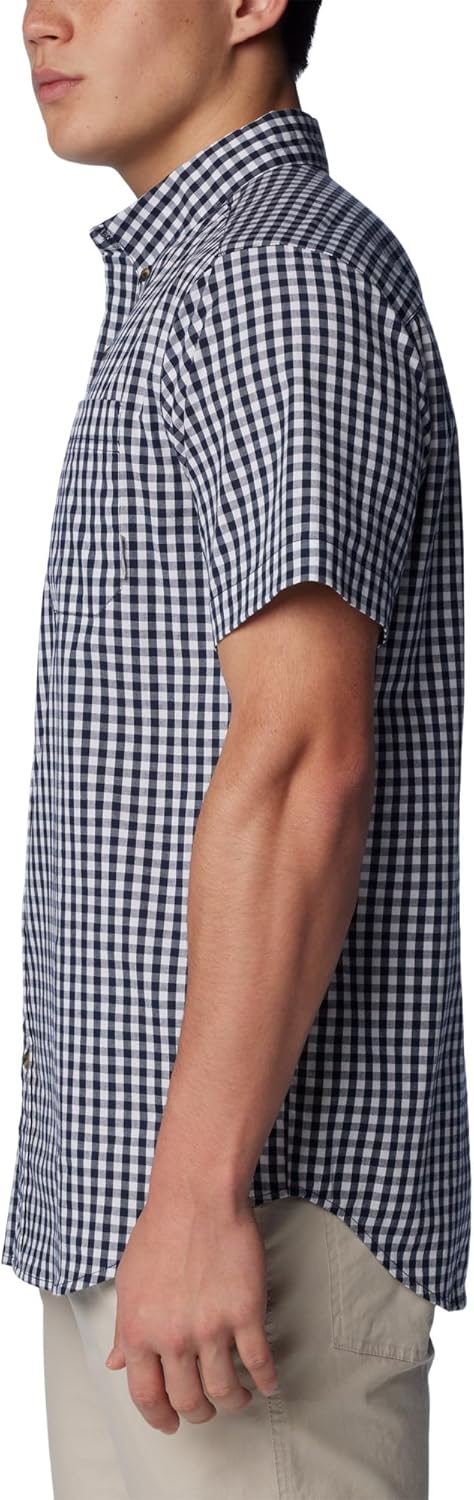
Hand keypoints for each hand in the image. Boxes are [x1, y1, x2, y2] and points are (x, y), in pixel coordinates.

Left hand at [104, 1190, 278, 1433]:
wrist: (197, 1198)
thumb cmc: (160, 1232)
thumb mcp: (129, 1282)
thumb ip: (124, 1328)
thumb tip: (116, 1362)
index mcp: (140, 1332)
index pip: (146, 1396)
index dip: (160, 1418)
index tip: (170, 1424)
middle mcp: (174, 1338)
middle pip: (189, 1401)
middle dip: (198, 1413)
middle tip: (206, 1409)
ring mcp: (212, 1328)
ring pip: (225, 1391)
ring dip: (234, 1402)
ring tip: (239, 1398)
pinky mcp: (246, 1314)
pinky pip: (259, 1362)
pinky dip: (266, 1380)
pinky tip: (267, 1383)